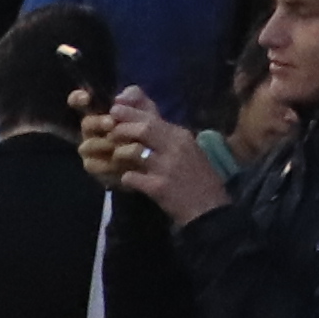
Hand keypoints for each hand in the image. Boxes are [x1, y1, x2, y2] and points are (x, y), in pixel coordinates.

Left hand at [80, 93, 219, 220]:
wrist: (208, 208)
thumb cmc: (198, 178)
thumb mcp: (188, 150)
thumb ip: (168, 137)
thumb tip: (144, 122)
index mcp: (181, 136)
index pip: (152, 118)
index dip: (130, 113)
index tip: (115, 110)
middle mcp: (174, 147)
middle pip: (143, 128)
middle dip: (121, 127)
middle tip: (110, 131)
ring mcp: (166, 167)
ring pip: (133, 151)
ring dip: (119, 152)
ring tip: (116, 156)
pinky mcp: (158, 187)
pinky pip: (131, 177)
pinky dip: (125, 177)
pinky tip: (126, 179)